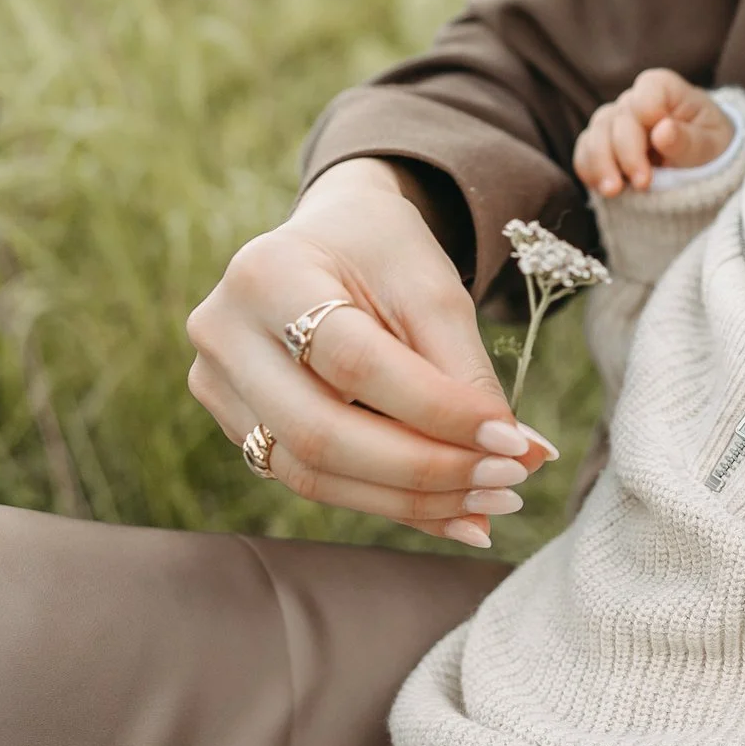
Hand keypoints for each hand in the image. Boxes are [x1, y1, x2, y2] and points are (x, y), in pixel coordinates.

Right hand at [186, 157, 552, 546]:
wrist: (332, 234)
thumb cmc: (385, 254)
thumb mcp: (433, 289)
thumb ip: (470, 373)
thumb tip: (528, 457)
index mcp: (267, 275)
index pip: (356, 364)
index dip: (437, 410)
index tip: (513, 440)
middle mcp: (223, 334)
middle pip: (321, 434)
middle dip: (424, 471)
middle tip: (507, 483)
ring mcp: (216, 386)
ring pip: (313, 474)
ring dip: (411, 500)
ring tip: (489, 504)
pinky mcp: (234, 425)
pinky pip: (312, 480)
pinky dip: (388, 500)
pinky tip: (452, 510)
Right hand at [573, 70, 735, 197]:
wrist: (702, 165)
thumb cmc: (710, 146)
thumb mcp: (710, 146)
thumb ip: (688, 140)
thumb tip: (662, 130)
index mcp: (664, 89)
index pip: (646, 91)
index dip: (648, 115)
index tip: (659, 142)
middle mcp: (634, 100)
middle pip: (618, 119)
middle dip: (627, 153)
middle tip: (643, 184)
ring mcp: (614, 122)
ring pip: (595, 135)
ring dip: (601, 164)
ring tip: (614, 191)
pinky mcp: (602, 146)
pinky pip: (584, 153)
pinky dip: (590, 171)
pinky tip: (604, 189)